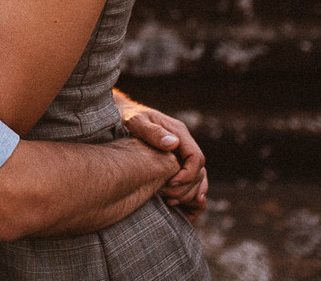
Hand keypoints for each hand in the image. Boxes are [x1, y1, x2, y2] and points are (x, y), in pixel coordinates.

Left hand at [119, 96, 207, 221]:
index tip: (170, 183)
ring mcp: (181, 153)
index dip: (188, 174)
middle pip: (199, 171)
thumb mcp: (136, 121)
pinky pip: (192, 181)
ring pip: (198, 178)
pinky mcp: (176, 162)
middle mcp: (184, 144)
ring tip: (170, 202)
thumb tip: (172, 143)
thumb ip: (152, 132)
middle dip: (186, 187)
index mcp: (179, 132)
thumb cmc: (127, 117)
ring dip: (188, 193)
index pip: (196, 157)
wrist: (121, 115)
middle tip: (166, 196)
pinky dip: (190, 194)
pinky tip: (182, 206)